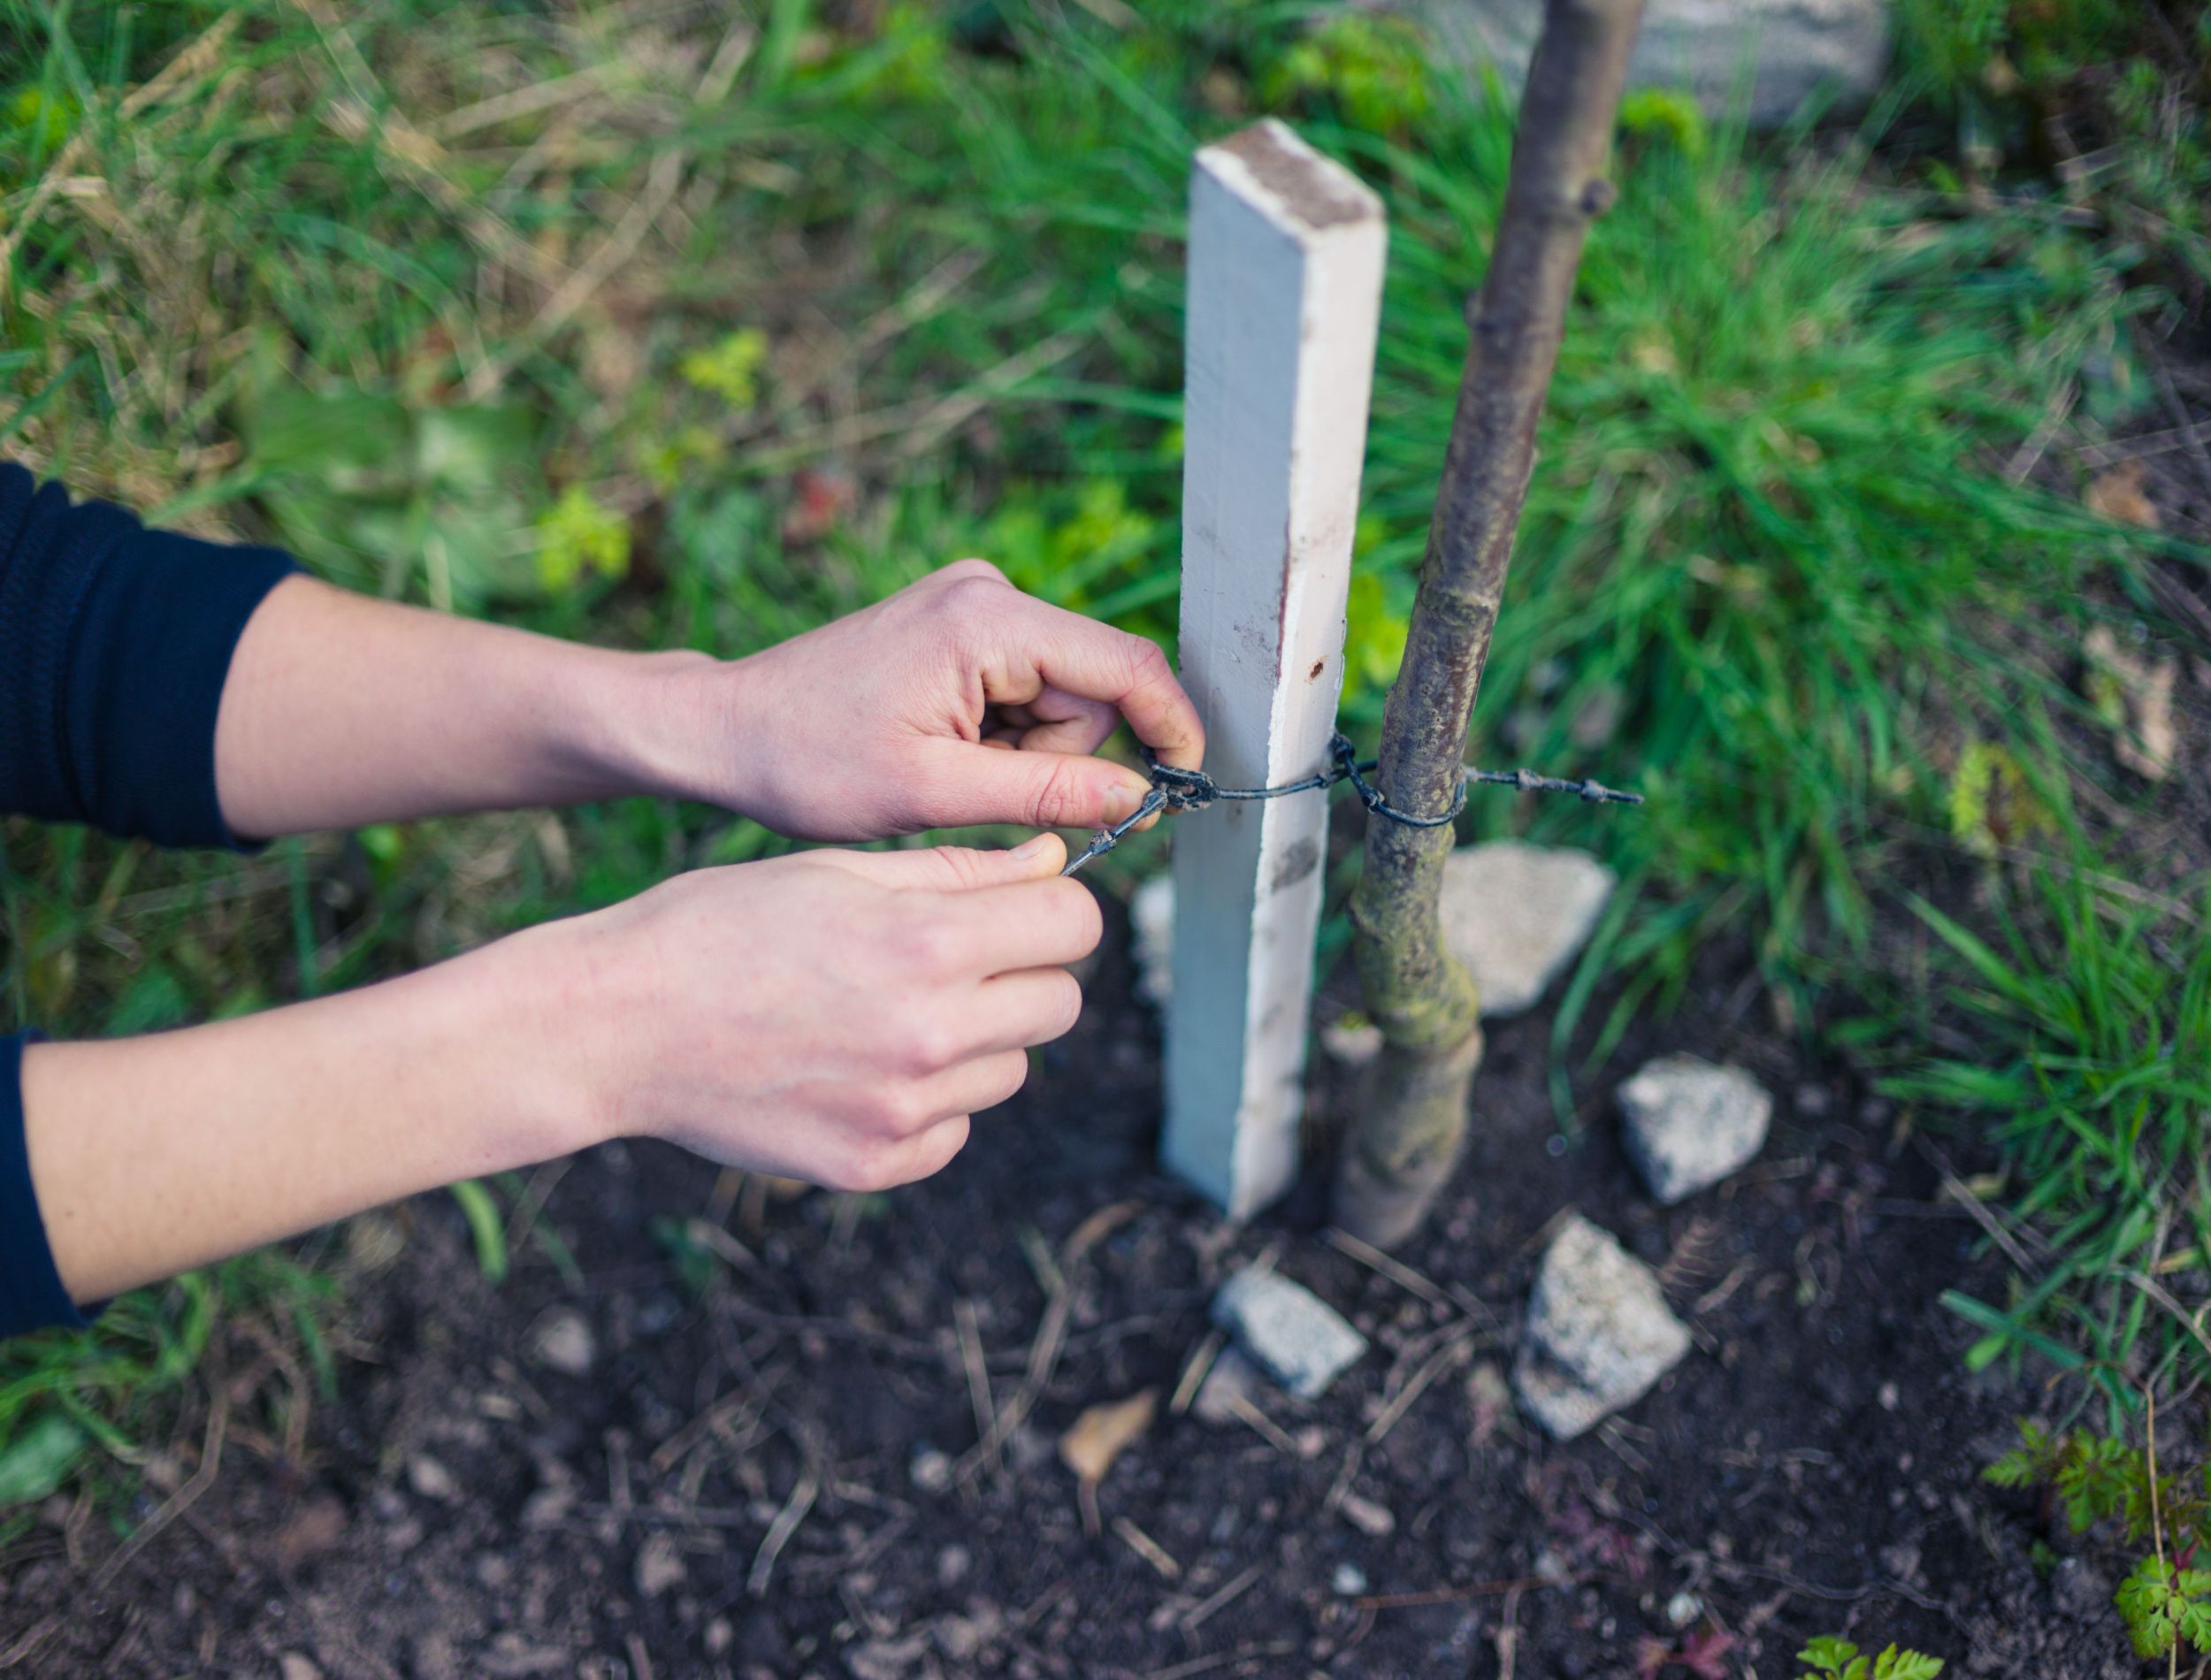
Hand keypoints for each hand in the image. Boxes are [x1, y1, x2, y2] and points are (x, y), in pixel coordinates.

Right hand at [535, 832, 1096, 1191]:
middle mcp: (932, 1032)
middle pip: (1061, 1003)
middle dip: (1024, 972)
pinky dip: (927, 1103)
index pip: (1075, 923)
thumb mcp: (838, 869)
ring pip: (1010, 1068)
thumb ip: (959, 873)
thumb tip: (1050, 863)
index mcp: (929, 942)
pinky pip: (954, 1130)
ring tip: (884, 1012)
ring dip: (975, 1040)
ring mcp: (906, 1110)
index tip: (1021, 907)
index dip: (1052, 906)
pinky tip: (856, 1067)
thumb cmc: (719, 927)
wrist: (615, 1026)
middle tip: (955, 959)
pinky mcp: (875, 1165)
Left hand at [690, 560, 1204, 840]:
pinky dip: (1006, 733)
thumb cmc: (809, 762)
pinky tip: (946, 750)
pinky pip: (1027, 687)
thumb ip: (1045, 793)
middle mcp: (988, 592)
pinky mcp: (961, 624)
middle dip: (1064, 754)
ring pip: (1063, 694)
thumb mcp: (932, 793)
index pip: (1124, 666)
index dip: (1170, 726)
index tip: (1186, 785)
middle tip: (986, 791)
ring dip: (1029, 749)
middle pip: (1094, 686)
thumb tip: (1139, 798)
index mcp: (985, 621)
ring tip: (949, 771)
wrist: (727, 730)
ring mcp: (973, 603)